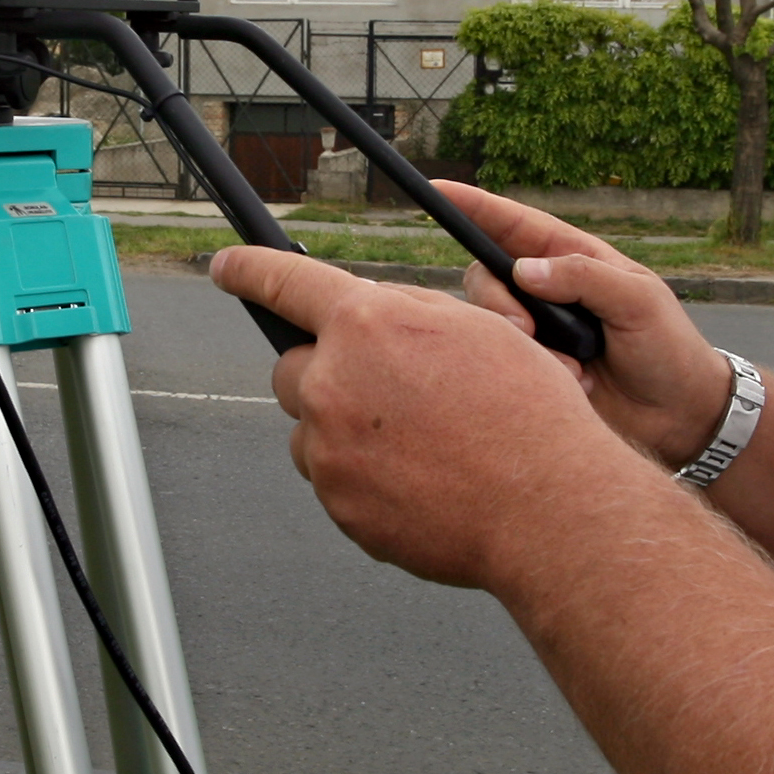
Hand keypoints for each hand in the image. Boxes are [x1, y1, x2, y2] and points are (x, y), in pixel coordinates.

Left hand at [207, 245, 652, 589]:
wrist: (548, 508)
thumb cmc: (527, 414)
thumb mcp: (476, 328)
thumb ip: (404, 313)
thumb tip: (366, 316)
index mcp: (368, 324)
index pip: (284, 282)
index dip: (248, 269)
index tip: (225, 266)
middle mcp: (333, 383)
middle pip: (291, 370)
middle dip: (324, 374)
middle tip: (385, 391)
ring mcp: (330, 451)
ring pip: (312, 432)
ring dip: (346, 432)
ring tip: (421, 447)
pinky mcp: (339, 506)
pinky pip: (335, 482)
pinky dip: (365, 479)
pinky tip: (422, 481)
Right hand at [431, 183, 735, 469]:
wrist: (680, 418)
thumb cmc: (668, 349)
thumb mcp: (639, 301)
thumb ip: (584, 276)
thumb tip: (524, 270)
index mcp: (572, 258)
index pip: (513, 225)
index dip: (474, 206)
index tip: (437, 190)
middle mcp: (546, 291)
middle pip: (486, 276)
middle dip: (495, 300)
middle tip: (524, 329)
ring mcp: (538, 332)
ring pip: (491, 325)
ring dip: (523, 346)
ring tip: (573, 369)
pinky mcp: (533, 371)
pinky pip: (505, 365)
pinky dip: (535, 374)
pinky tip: (576, 385)